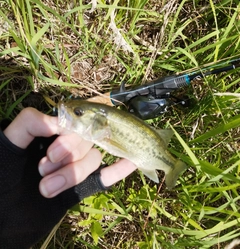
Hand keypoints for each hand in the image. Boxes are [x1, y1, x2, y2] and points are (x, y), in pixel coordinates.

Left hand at [4, 107, 136, 197]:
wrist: (1, 219)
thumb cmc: (0, 178)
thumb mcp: (7, 146)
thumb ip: (29, 124)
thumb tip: (60, 123)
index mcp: (50, 132)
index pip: (77, 118)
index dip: (73, 130)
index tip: (55, 148)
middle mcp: (66, 146)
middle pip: (88, 138)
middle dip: (69, 153)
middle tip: (43, 167)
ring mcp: (76, 167)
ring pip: (94, 159)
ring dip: (73, 173)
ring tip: (45, 188)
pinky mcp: (82, 188)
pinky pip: (105, 177)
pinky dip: (118, 169)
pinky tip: (132, 162)